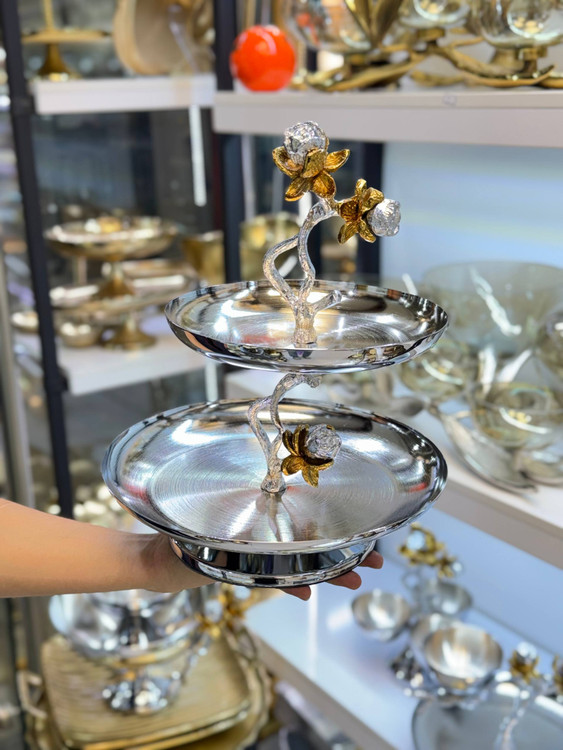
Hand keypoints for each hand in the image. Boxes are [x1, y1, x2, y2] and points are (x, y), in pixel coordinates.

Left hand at [143, 533, 382, 599]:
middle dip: (344, 550)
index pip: (306, 518)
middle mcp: (263, 532)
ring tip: (354, 580)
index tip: (364, 531)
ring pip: (301, 559)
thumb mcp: (205, 525)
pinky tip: (309, 595)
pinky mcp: (246, 568)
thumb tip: (261, 513)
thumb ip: (230, 523)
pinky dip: (293, 585)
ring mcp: (256, 551)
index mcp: (260, 516)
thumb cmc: (170, 536)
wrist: (150, 562)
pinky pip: (277, 577)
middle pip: (312, 539)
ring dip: (327, 570)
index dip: (337, 527)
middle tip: (375, 561)